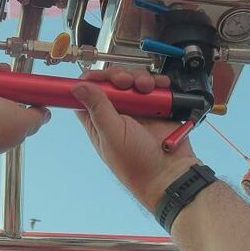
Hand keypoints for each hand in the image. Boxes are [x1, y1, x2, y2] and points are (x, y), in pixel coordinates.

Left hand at [73, 67, 196, 212]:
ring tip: (147, 87)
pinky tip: (160, 86)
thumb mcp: (113, 134)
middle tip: (126, 82)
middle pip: (112, 82)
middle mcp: (117, 113)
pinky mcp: (157, 108)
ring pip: (133, 81)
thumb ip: (97, 108)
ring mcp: (138, 110)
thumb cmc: (138, 165)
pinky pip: (155, 87)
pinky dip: (158, 83)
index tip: (100, 76)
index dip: (92, 80)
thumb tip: (78, 87)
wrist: (171, 174)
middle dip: (119, 76)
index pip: (88, 92)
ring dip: (140, 78)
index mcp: (99, 121)